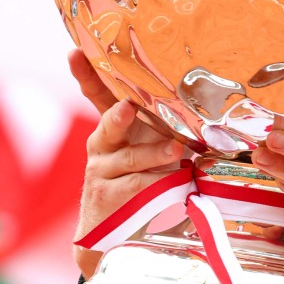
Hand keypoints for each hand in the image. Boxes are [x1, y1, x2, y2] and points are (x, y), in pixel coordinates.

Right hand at [69, 49, 183, 276]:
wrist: (116, 231)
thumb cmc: (144, 177)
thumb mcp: (153, 145)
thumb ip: (166, 125)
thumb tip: (206, 101)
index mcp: (114, 127)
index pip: (98, 96)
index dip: (87, 74)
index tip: (76, 51)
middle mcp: (101, 145)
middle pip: (108, 125)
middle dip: (118, 116)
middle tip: (128, 108)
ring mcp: (101, 170)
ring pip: (130, 158)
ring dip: (153, 153)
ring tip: (174, 150)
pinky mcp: (108, 196)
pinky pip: (137, 186)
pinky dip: (157, 184)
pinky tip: (173, 181)